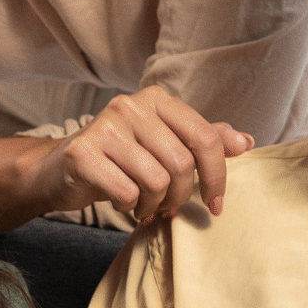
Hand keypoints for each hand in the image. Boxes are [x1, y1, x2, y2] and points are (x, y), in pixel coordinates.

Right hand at [32, 87, 251, 224]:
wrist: (62, 169)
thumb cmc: (121, 159)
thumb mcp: (164, 145)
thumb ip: (203, 141)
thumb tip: (246, 142)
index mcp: (157, 99)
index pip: (206, 138)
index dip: (217, 176)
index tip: (216, 204)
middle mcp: (131, 106)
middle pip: (181, 164)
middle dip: (180, 197)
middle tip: (168, 207)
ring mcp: (105, 127)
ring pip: (155, 181)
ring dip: (154, 204)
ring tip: (143, 204)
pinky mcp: (83, 153)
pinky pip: (126, 192)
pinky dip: (129, 207)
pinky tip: (122, 202)